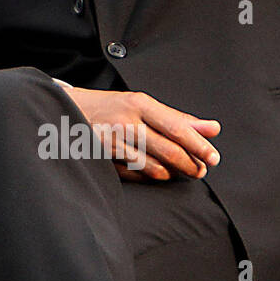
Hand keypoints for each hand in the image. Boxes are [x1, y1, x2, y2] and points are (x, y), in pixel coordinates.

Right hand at [62, 85, 220, 181]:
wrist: (66, 109)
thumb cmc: (110, 107)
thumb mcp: (142, 104)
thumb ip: (178, 118)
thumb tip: (212, 128)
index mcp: (139, 103)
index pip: (177, 128)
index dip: (199, 146)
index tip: (213, 157)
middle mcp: (125, 121)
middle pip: (168, 150)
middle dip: (189, 164)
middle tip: (198, 170)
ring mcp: (111, 141)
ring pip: (152, 166)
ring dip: (170, 173)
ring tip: (176, 171)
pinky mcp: (101, 157)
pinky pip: (134, 175)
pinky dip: (148, 177)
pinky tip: (154, 172)